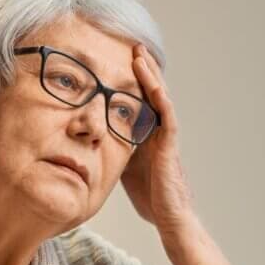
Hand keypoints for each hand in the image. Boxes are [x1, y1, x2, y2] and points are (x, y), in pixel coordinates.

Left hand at [119, 43, 198, 240]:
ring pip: (160, 98)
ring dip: (151, 76)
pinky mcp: (170, 146)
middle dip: (142, 70)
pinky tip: (154, 83)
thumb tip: (95, 142)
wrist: (168, 217)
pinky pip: (167, 116)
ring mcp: (166, 136)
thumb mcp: (124, 167)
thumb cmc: (150, 196)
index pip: (140, 101)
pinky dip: (160, 98)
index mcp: (148, 135)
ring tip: (140, 54)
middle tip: (132, 47)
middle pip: (151, 93)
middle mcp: (159, 131)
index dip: (132, 82)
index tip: (119, 62)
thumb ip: (117, 150)